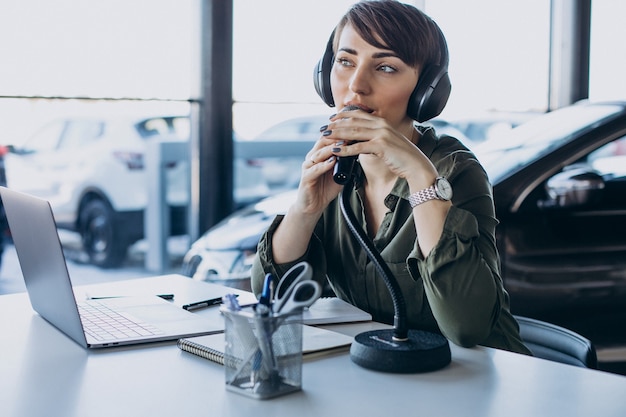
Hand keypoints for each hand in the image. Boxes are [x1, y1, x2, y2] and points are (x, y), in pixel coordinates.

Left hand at [323, 109, 437, 188]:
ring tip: (325, 137)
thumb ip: (374, 137)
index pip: (358, 114)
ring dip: (338, 134)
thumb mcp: (386, 142)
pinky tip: (336, 151)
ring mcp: (381, 134)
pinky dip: (346, 149)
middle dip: (336, 124)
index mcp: (382, 122)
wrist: (416, 165)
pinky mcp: (381, 146)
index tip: (331, 119)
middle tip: (323, 128)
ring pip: (354, 132)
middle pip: (353, 121)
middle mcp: (381, 125)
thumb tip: (360, 137)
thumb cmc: (401, 156)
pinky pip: (359, 146)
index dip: (343, 115)